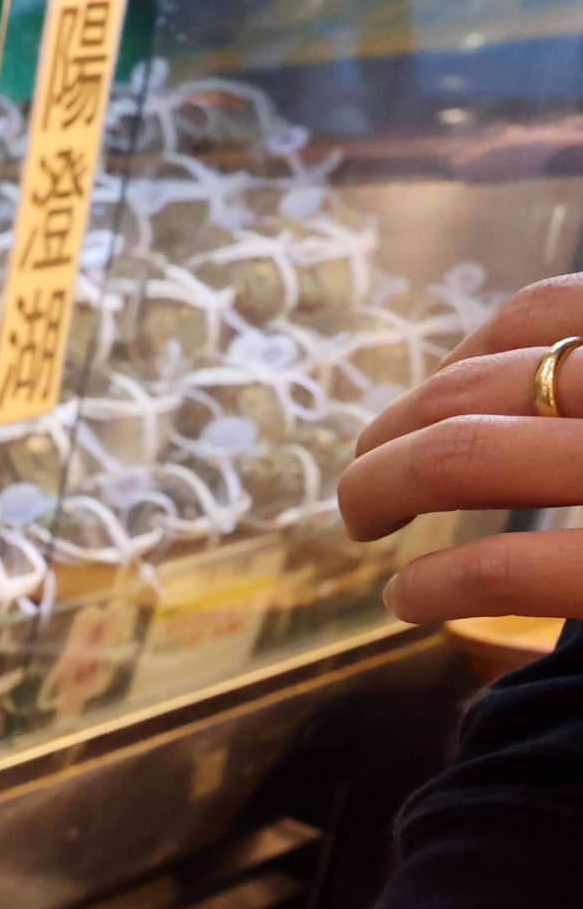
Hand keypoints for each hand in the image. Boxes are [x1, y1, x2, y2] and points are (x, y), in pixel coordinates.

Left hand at [336, 274, 582, 621]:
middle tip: (364, 487)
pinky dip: (438, 583)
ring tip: (363, 526)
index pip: (545, 309)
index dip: (462, 360)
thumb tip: (537, 380)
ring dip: (381, 490)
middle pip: (478, 385)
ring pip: (463, 455)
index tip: (425, 408)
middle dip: (392, 435)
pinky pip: (509, 567)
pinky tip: (406, 600)